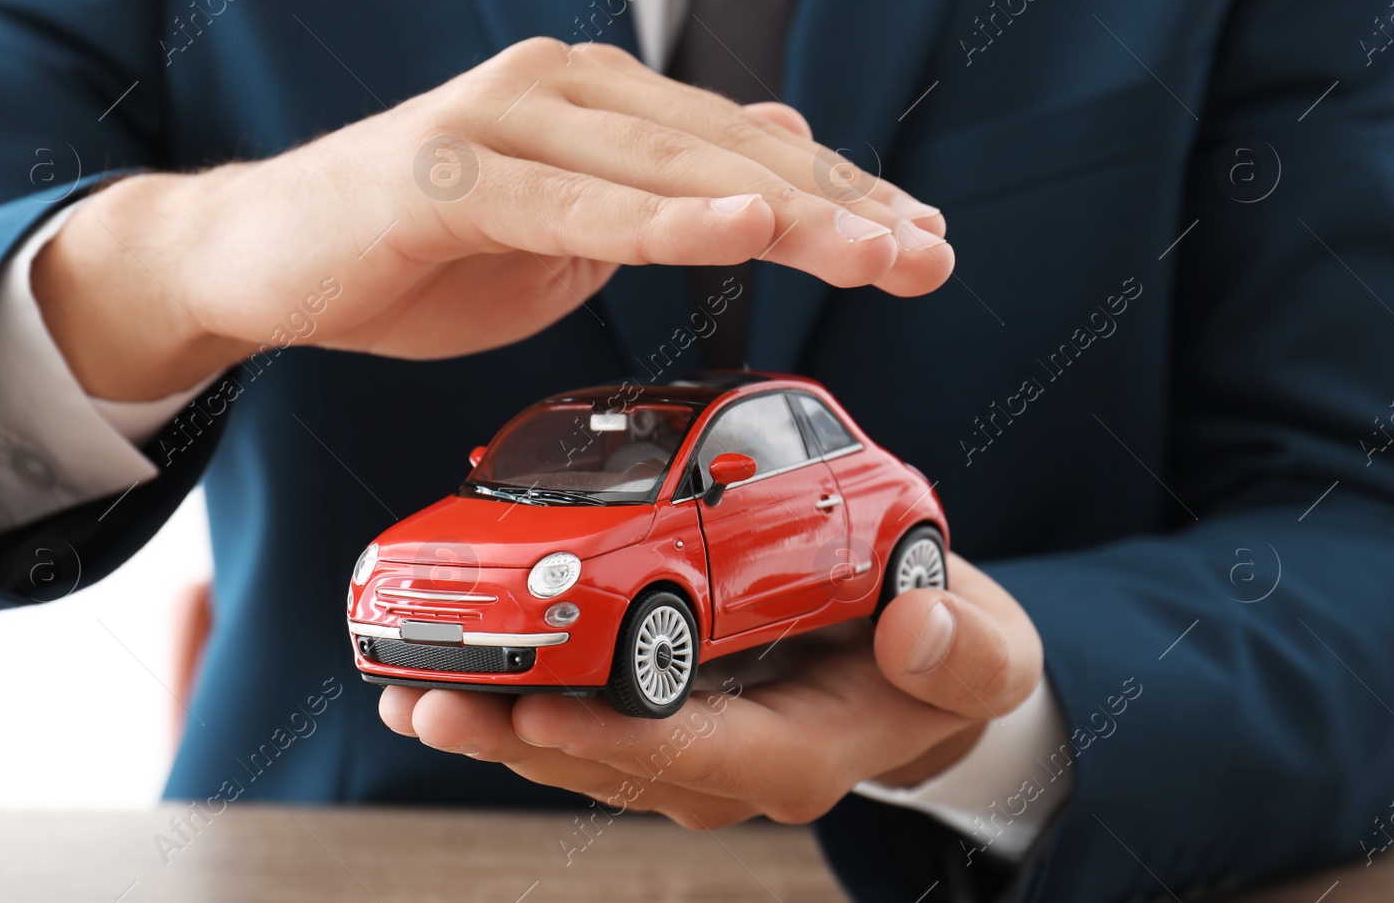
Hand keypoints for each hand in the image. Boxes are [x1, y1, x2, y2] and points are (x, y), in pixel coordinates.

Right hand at [31, 38, 953, 399]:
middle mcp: (560, 89)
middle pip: (726, 149)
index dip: (840, 193)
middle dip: (841, 206)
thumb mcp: (561, 228)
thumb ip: (653, 194)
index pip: (741, 147)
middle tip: (932, 254)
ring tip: (877, 250)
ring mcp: (502, 121)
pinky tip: (738, 228)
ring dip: (782, 213)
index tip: (922, 238)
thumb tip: (760, 158)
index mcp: (594, 104)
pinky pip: (571, 203)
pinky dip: (659, 219)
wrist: (257, 257)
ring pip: (666, 169)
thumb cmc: (413, 250)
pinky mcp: (446, 172)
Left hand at [376, 554, 1041, 828]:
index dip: (615, 739)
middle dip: (516, 735)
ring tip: (408, 691)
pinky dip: (515, 695)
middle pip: (608, 762)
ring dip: (493, 721)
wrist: (920, 675)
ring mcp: (685, 749)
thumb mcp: (985, 652)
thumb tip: (913, 625)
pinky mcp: (659, 715)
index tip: (542, 715)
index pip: (697, 756)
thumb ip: (962, 649)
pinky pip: (578, 714)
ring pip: (576, 747)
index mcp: (799, 755)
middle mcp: (727, 768)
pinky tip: (448, 676)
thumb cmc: (944, 660)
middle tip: (431, 702)